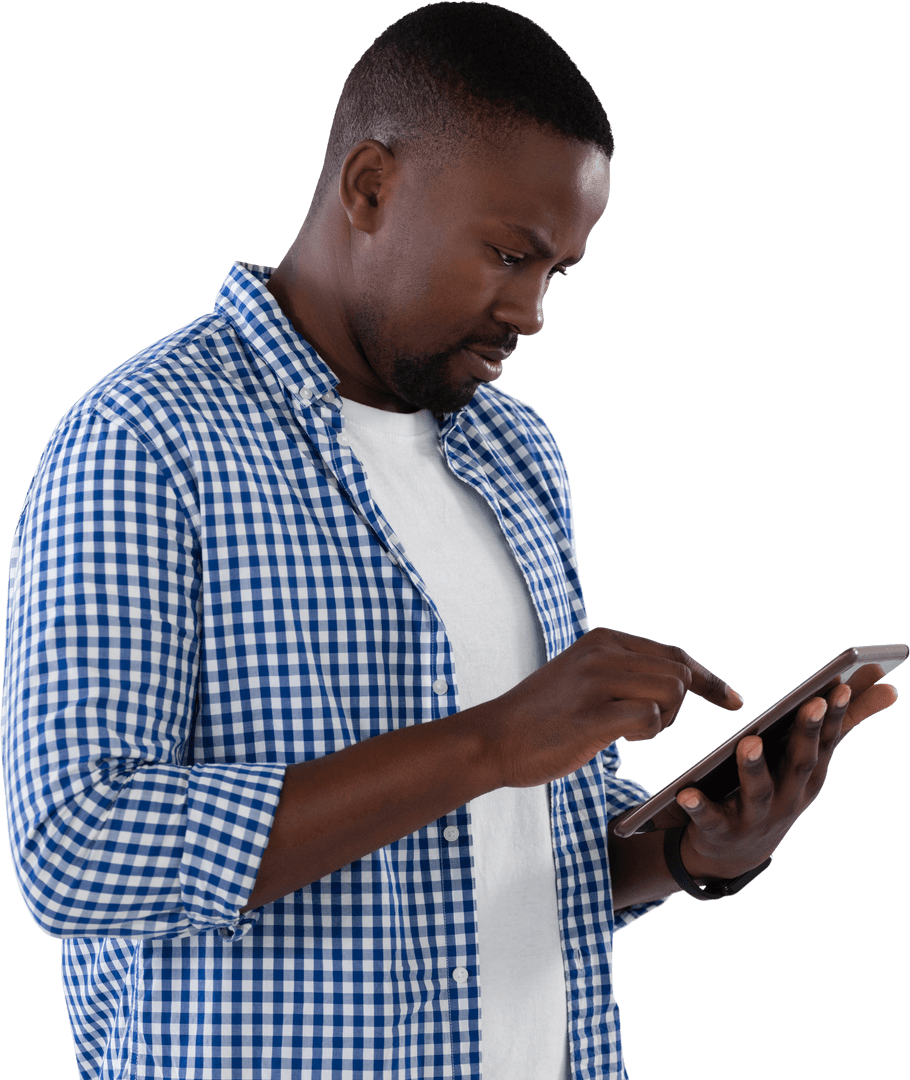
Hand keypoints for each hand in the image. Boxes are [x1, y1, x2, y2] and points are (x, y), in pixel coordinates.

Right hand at [480, 627, 743, 788]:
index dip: (710, 680)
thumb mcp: (581, 677)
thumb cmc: (540, 718)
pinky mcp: (592, 714)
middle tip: (651, 727)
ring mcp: (596, 681)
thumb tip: (676, 682)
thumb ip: (623, 672)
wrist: (492, 739)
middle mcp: (603, 652)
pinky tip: (620, 739)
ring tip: (630, 732)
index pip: (675, 654)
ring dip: (663, 721)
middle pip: (681, 674)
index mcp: (603, 640)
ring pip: (673, 693)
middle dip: (682, 707)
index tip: (733, 700)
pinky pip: (651, 718)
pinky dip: (647, 734)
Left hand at [676, 665, 898, 880]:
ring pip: (758, 791)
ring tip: (748, 742)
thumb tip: (890, 688)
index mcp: (809, 776)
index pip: (826, 742)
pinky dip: (699, 806)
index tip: (840, 687)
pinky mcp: (722, 830)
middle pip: (800, 763)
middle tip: (811, 703)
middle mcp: (789, 798)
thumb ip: (845, 724)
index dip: (834, 716)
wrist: (738, 854)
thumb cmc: (780, 790)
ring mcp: (757, 817)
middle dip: (807, 734)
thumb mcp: (810, 761)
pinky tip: (686, 792)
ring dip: (754, 767)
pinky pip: (710, 818)